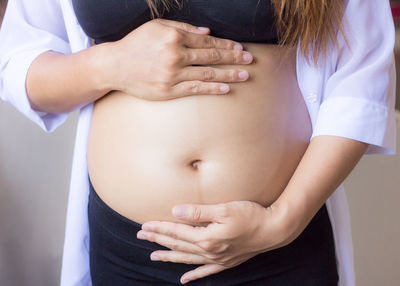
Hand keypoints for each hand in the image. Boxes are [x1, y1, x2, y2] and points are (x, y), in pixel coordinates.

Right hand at [96, 18, 252, 99]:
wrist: (115, 66)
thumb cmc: (136, 44)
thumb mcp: (156, 27)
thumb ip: (183, 28)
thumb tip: (208, 32)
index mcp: (174, 37)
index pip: (208, 42)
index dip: (226, 44)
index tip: (240, 47)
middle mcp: (176, 55)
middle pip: (212, 57)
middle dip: (234, 58)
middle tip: (250, 60)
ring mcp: (173, 74)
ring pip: (207, 74)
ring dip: (229, 74)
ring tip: (245, 75)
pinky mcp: (169, 90)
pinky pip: (195, 89)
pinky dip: (212, 89)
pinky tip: (226, 89)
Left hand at [136, 200, 290, 283]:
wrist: (274, 230)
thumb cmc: (251, 215)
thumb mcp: (224, 209)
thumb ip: (198, 212)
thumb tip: (175, 211)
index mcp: (207, 237)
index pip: (176, 232)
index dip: (159, 228)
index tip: (144, 225)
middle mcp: (209, 251)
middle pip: (178, 245)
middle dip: (158, 240)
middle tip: (141, 236)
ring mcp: (218, 259)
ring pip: (187, 258)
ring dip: (170, 256)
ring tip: (154, 256)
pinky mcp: (227, 262)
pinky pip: (205, 271)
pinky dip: (193, 275)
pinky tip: (184, 279)